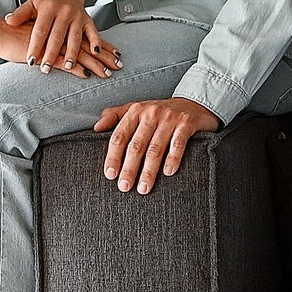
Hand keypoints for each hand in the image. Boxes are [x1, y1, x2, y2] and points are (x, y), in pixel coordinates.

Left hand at [0, 0, 121, 75]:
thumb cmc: (46, 2)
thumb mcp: (31, 4)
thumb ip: (20, 14)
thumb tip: (8, 21)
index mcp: (48, 9)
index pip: (40, 30)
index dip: (35, 46)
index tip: (31, 60)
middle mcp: (64, 12)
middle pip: (57, 36)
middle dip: (52, 54)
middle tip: (46, 69)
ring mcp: (77, 17)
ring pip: (75, 37)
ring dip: (72, 53)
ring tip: (68, 66)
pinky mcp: (88, 21)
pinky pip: (93, 33)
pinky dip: (96, 43)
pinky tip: (95, 54)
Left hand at [95, 96, 222, 192]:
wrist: (195, 103)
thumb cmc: (161, 112)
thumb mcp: (137, 109)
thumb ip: (114, 116)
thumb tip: (96, 128)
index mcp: (136, 111)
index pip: (120, 136)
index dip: (113, 157)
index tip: (110, 175)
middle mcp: (151, 113)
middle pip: (136, 146)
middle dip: (129, 168)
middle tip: (125, 186)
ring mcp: (170, 118)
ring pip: (155, 148)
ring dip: (149, 171)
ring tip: (144, 187)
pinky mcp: (187, 123)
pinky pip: (178, 144)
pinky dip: (172, 159)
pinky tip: (168, 172)